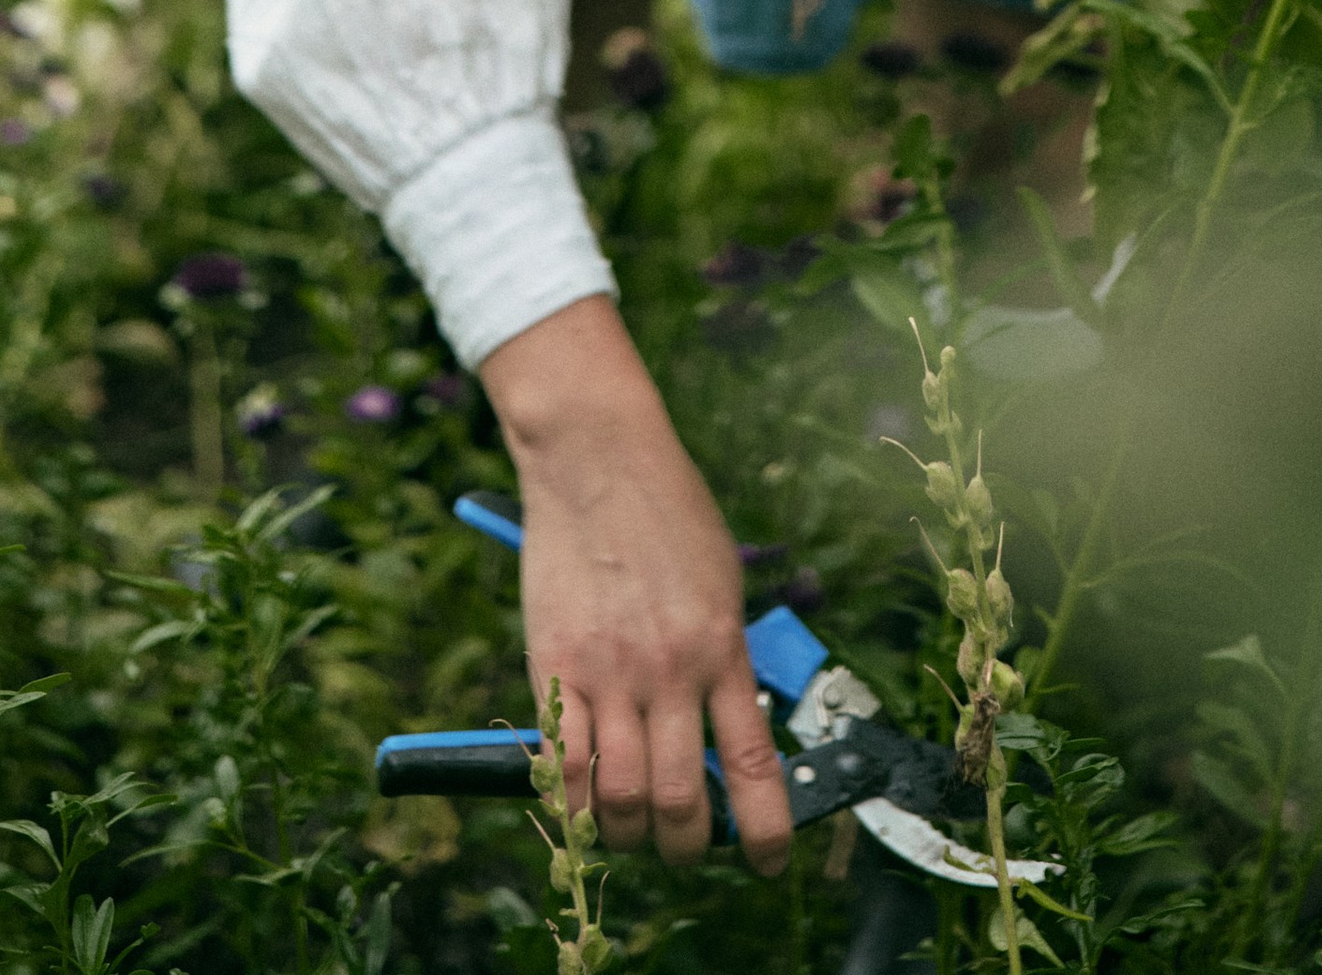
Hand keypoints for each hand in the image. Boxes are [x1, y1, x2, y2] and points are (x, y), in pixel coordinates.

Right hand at [477, 296, 790, 874]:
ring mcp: (610, 672)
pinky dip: (573, 802)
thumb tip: (726, 734)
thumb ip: (723, 659)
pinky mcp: (556, 666)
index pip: (753, 764)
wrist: (599, 458)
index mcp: (723, 647)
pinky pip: (563, 763)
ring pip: (621, 799)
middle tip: (683, 845)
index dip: (762, 830)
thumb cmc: (668, 512)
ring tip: (632, 830)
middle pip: (681, 802)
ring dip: (629, 835)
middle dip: (685, 846)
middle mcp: (671, 670)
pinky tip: (582, 803)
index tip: (766, 863)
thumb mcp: (721, 583)